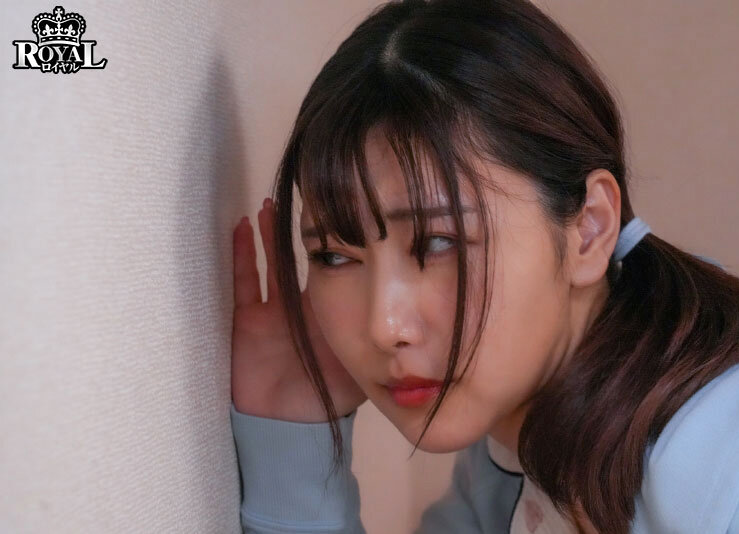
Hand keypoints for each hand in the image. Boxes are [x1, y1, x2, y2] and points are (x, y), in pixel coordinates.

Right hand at [230, 196, 366, 422]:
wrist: (291, 426)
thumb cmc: (330, 395)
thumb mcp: (362, 356)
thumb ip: (383, 334)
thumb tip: (414, 311)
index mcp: (330, 313)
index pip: (337, 269)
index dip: (341, 242)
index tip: (349, 208)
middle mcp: (302, 306)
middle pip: (303, 261)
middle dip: (306, 233)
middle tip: (310, 197)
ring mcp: (272, 310)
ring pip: (272, 263)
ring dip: (272, 236)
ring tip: (275, 202)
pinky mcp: (246, 319)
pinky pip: (243, 281)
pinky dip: (242, 253)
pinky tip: (246, 224)